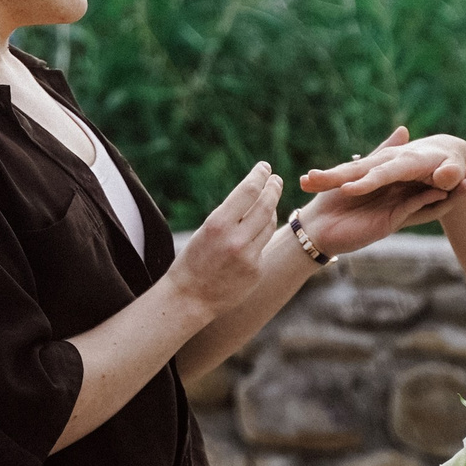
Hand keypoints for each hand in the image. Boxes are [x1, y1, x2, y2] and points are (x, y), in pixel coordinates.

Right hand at [167, 162, 282, 313]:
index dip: (259, 176)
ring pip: (269, 224)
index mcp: (217, 224)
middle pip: (265, 205)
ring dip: (271, 210)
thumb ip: (229, 216)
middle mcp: (235, 239)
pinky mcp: (256, 271)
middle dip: (273, 189)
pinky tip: (254, 233)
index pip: (247, 191)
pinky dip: (260, 236)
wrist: (189, 298)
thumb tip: (253, 197)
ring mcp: (248, 257)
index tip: (264, 167)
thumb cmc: (192, 260)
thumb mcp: (205, 231)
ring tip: (269, 201)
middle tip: (276, 179)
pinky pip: (263, 245)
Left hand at [298, 128, 465, 240]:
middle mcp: (402, 201)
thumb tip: (404, 129)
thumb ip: (381, 152)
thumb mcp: (361, 171)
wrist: (319, 229)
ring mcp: (399, 212)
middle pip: (440, 192)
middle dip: (463, 184)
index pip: (431, 181)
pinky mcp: (391, 220)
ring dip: (455, 193)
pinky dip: (432, 200)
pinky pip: (416, 209)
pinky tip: (447, 190)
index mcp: (397, 191)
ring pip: (434, 201)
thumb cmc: (334, 200)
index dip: (453, 174)